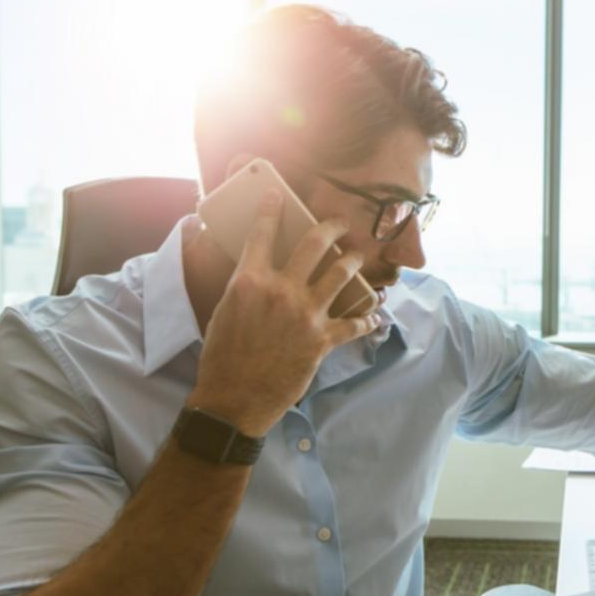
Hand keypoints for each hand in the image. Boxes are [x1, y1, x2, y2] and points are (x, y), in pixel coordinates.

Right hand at [188, 194, 379, 435]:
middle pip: (315, 244)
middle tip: (341, 222)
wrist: (234, 399)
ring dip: (353, 261)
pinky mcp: (322, 340)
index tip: (279, 196)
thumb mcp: (224, 311)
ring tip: (357, 257)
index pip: (262, 234)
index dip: (272, 210)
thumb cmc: (222, 357)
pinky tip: (372, 317)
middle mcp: (281, 291)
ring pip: (341, 274)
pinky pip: (354, 324)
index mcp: (249, 281)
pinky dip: (365, 320)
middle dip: (332, 226)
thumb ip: (244, 287)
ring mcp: (306, 314)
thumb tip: (255, 273)